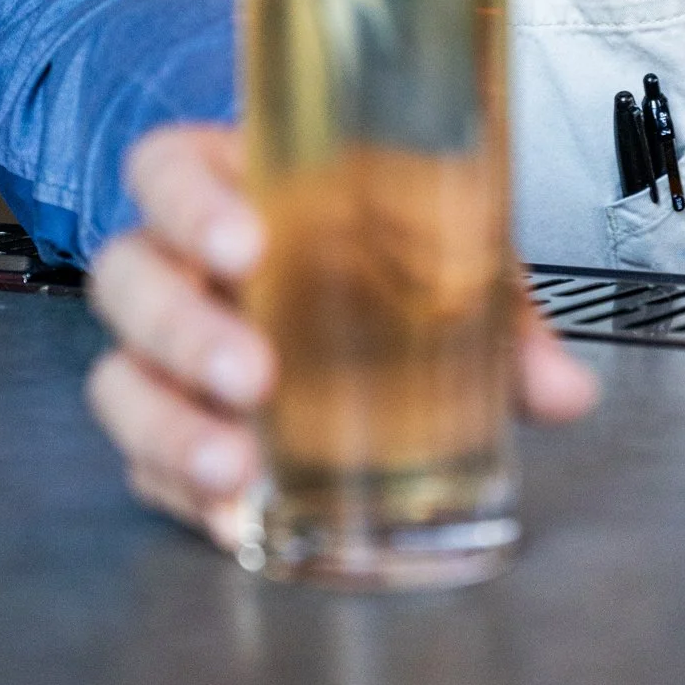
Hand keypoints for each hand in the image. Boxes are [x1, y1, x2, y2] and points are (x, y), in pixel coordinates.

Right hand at [86, 121, 599, 549]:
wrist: (370, 305)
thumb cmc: (387, 255)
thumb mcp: (450, 258)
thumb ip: (502, 313)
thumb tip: (564, 391)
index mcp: (236, 185)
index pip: (166, 168)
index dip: (189, 201)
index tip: (247, 244)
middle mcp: (182, 263)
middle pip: (128, 277)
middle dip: (181, 327)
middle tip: (252, 373)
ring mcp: (164, 352)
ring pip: (119, 377)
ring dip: (168, 425)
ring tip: (236, 466)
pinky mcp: (167, 429)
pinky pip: (144, 462)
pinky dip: (183, 493)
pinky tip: (234, 515)